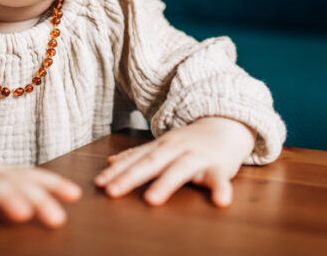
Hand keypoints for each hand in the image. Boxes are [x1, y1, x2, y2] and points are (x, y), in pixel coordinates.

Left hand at [93, 117, 254, 206]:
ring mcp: (198, 156)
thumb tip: (111, 161)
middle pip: (152, 163)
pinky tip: (220, 201)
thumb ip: (138, 154)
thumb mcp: (163, 145)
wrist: (227, 126)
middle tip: (112, 192)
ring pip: (181, 169)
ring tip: (152, 200)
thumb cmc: (190, 141)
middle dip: (131, 177)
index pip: (135, 159)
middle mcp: (177, 149)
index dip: (117, 171)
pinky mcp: (220, 167)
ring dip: (166, 184)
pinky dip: (221, 189)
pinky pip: (220, 179)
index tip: (99, 184)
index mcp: (161, 146)